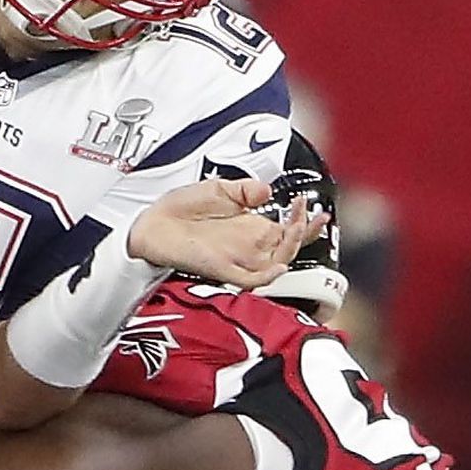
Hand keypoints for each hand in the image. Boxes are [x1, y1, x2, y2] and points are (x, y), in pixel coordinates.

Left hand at [127, 177, 327, 288]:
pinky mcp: (223, 270)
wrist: (152, 224)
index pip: (288, 231)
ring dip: (291, 246)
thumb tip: (267, 190)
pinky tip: (280, 264)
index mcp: (251, 228)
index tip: (318, 211)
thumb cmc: (180, 210)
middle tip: (304, 209)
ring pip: (277, 262)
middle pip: (289, 247)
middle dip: (303, 230)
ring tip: (294, 225)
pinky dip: (269, 275)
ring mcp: (237, 259)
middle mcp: (248, 247)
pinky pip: (253, 280)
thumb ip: (245, 190)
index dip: (307, 223)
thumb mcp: (219, 190)